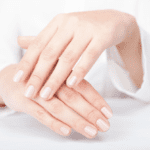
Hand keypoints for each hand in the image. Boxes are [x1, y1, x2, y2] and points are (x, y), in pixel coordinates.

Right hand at [0, 64, 111, 138]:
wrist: (12, 77)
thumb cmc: (40, 78)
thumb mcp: (56, 76)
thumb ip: (72, 85)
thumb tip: (93, 102)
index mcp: (61, 72)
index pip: (83, 86)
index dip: (96, 100)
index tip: (108, 113)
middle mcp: (51, 80)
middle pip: (73, 98)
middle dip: (90, 113)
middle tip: (104, 126)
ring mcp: (37, 91)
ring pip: (59, 108)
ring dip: (76, 120)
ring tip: (91, 131)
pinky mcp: (24, 101)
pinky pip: (41, 114)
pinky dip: (54, 123)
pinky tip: (66, 131)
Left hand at [13, 9, 134, 99]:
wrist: (112, 20)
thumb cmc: (85, 29)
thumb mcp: (63, 31)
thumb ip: (44, 39)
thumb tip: (19, 41)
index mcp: (58, 23)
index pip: (38, 45)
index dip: (27, 62)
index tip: (18, 79)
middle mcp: (69, 24)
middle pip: (50, 53)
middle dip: (38, 75)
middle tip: (30, 92)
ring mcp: (86, 30)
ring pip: (68, 57)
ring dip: (56, 78)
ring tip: (46, 94)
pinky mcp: (102, 36)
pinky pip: (89, 56)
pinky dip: (79, 71)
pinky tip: (71, 84)